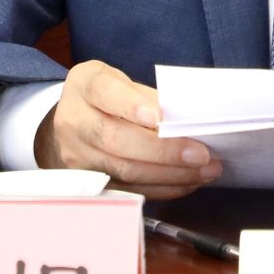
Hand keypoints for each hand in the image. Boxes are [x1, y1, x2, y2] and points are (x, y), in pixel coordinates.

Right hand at [33, 60, 220, 198]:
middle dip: (163, 149)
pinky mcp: (89, 182)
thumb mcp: (121, 83)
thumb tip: (186, 120)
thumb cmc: (106, 99)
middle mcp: (74, 121)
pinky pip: (129, 190)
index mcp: (84, 85)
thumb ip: (148, 97)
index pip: (104, 92)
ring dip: (170, 173)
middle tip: (201, 154)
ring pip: (124, 169)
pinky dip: (162, 188)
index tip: (159, 116)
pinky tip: (188, 183)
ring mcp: (77, 156)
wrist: (69, 125)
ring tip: (204, 171)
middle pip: (116, 139)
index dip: (131, 105)